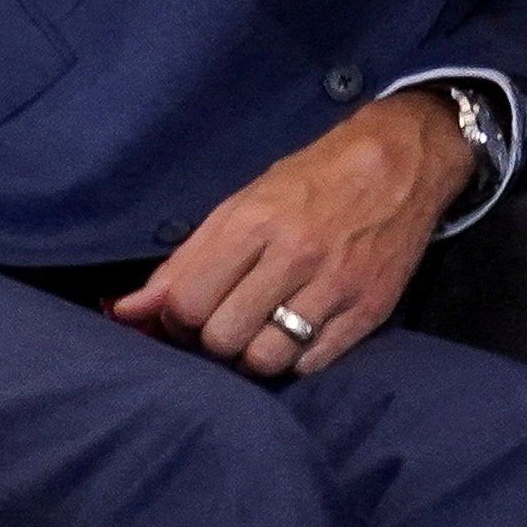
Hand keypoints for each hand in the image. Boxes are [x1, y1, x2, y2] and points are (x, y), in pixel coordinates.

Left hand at [108, 90, 468, 380]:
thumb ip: (185, 261)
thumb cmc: (310, 181)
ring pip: (266, 359)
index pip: (187, 304)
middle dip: (215, 338)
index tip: (193, 310)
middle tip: (230, 319)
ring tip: (264, 330)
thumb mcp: (242, 205)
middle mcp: (296, 255)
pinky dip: (298, 358)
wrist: (401, 162)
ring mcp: (337, 285)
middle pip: (222, 338)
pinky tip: (301, 330)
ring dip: (255, 353)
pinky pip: (312, 363)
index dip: (178, 318)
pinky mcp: (371, 309)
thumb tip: (126, 312)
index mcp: (254, 223)